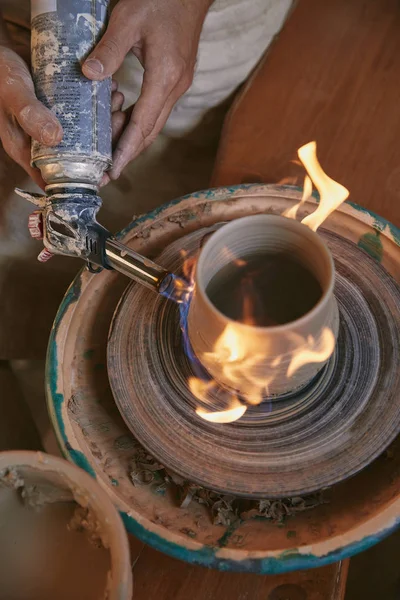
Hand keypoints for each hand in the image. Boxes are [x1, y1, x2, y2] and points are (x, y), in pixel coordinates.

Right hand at [0, 34, 125, 188]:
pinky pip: (84, 114)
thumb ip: (30, 114)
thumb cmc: (0, 73)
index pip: (57, 178)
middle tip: (119, 121)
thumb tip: (55, 138)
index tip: (105, 171)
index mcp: (27, 150)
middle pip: (78, 157)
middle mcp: (43, 142)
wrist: (0, 51)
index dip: (81, 180)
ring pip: (85, 135)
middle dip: (103, 145)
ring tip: (118, 103)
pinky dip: (99, 104)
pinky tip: (110, 91)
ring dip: (105, 122)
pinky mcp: (61, 109)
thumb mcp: (13, 93)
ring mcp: (53, 126)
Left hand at [83, 0, 211, 183]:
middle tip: (106, 173)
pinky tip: (120, 123)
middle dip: (128, 155)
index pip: (143, 125)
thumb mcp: (128, 19)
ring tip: (109, 154)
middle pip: (150, 132)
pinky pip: (155, 110)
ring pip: (153, 124)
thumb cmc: (161, 1)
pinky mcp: (175, 80)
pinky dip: (138, 122)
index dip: (126, 150)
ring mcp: (177, 86)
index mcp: (164, 78)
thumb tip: (89, 75)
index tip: (113, 171)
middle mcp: (174, 88)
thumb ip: (109, 49)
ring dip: (132, 140)